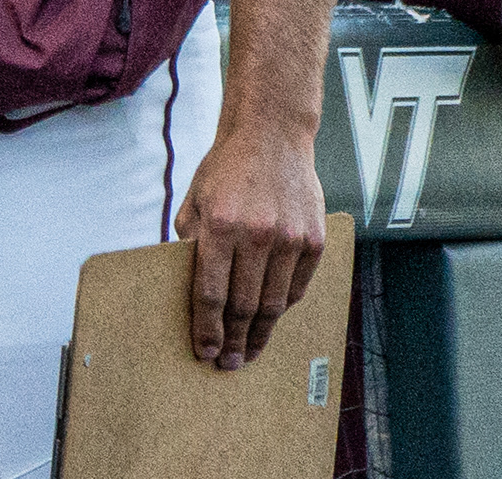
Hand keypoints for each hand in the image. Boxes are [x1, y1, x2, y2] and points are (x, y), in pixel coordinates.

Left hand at [171, 119, 327, 369]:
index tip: (203, 351)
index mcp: (221, 225)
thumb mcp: (195, 200)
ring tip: (246, 352)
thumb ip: (191, 242)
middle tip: (226, 363)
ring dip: (258, 333)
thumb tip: (186, 286)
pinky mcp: (314, 241)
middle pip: (244, 304)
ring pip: (274, 303)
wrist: (271, 137)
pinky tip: (269, 320)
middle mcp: (257, 235)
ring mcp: (290, 239)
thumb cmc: (225, 170)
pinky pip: (296, 287)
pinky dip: (282, 307)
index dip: (206, 327)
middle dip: (232, 339)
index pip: (211, 291)